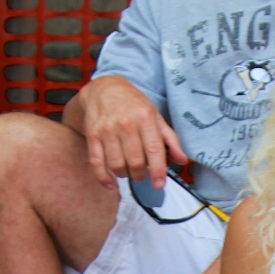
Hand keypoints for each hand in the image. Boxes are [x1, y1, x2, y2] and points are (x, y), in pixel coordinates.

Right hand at [79, 74, 186, 189]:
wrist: (103, 88)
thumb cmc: (133, 105)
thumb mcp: (155, 116)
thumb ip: (170, 139)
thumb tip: (182, 160)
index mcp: (145, 118)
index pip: (154, 150)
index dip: (158, 171)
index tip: (160, 184)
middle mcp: (125, 124)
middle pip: (135, 162)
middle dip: (141, 175)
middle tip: (142, 174)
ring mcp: (107, 130)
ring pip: (117, 165)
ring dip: (125, 175)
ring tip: (129, 171)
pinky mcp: (92, 136)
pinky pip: (97, 163)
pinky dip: (104, 178)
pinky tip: (112, 184)